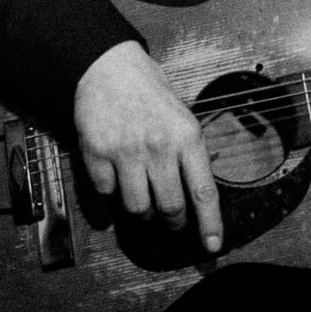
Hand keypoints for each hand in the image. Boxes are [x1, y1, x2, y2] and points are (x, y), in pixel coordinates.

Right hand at [73, 40, 223, 252]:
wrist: (107, 64)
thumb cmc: (147, 89)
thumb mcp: (180, 115)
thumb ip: (186, 152)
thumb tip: (193, 195)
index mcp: (187, 135)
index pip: (203, 191)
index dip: (209, 224)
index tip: (212, 247)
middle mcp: (159, 146)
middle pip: (170, 208)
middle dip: (172, 222)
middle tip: (170, 221)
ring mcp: (126, 151)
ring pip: (137, 209)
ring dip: (141, 214)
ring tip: (141, 203)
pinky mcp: (97, 153)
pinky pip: (105, 194)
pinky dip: (109, 196)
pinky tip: (114, 180)